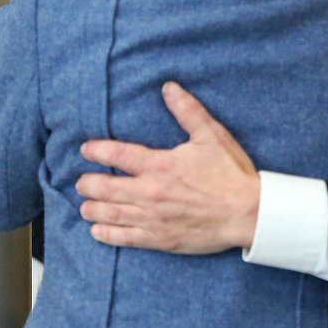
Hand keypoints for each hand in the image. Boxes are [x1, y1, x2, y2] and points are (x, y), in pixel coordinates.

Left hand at [76, 82, 260, 253]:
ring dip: (93, 209)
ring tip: (85, 205)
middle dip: (88, 183)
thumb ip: (187, 111)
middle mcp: (150, 192)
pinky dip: (107, 234)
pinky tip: (98, 230)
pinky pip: (124, 238)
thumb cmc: (230, 173)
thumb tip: (169, 88)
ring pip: (110, 214)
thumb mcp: (211, 135)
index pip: (118, 155)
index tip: (86, 149)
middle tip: (81, 181)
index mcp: (161, 165)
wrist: (246, 212)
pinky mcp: (159, 239)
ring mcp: (153, 219)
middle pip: (106, 188)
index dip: (97, 150)